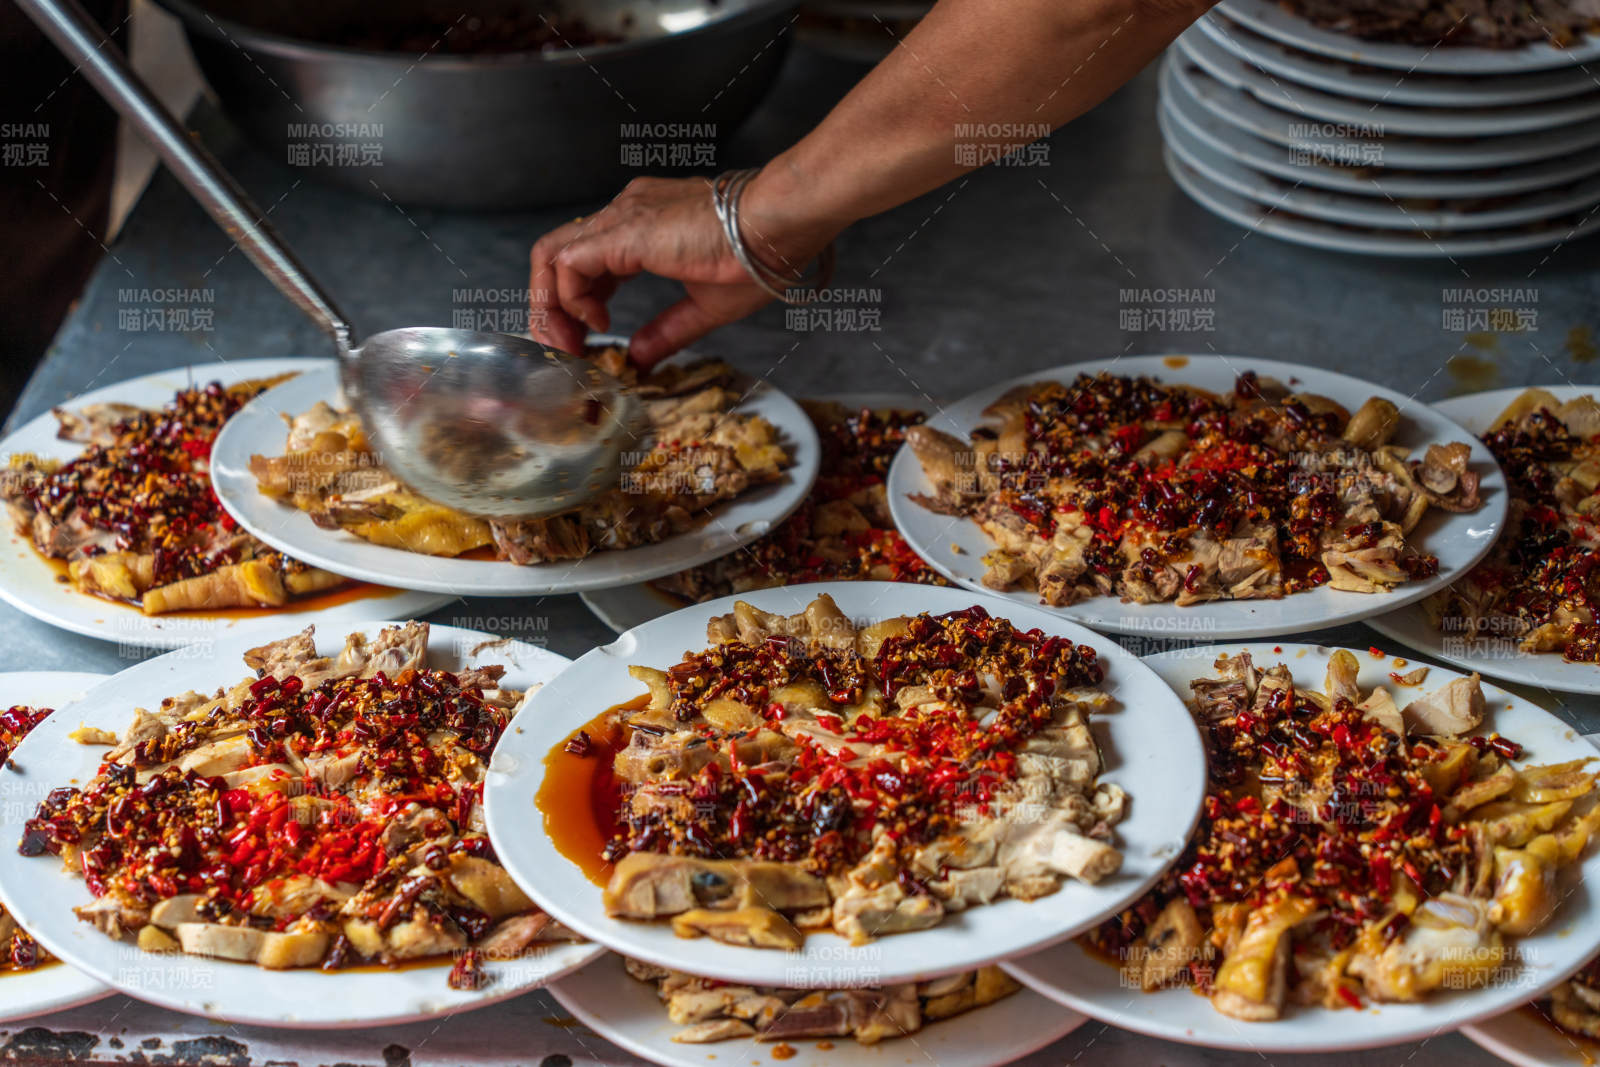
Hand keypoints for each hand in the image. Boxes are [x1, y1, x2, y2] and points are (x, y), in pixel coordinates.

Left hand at [528, 175, 837, 367]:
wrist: (779, 223)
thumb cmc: (759, 256)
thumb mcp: (706, 305)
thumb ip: (667, 331)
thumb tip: (639, 358)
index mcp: (644, 225)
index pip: (586, 260)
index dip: (578, 304)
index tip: (588, 342)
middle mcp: (625, 213)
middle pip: (559, 255)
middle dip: (552, 308)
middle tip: (565, 350)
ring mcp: (621, 217)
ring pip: (552, 255)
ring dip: (551, 306)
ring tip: (570, 344)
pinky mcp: (622, 231)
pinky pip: (567, 264)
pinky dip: (569, 299)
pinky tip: (596, 323)